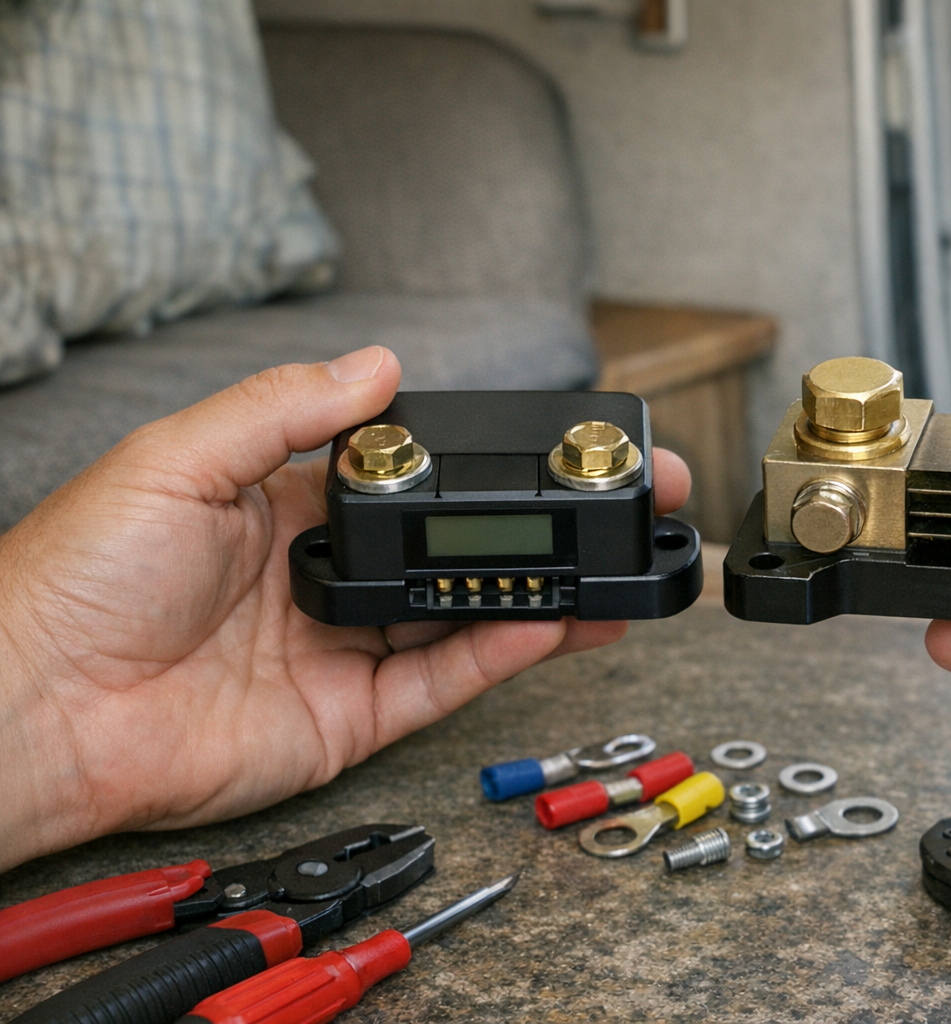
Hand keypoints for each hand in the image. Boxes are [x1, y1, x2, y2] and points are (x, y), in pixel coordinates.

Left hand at [0, 347, 690, 871]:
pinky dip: (504, 653)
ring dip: (544, 592)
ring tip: (615, 563)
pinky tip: (552, 618)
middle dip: (540, 530)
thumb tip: (376, 364)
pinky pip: (443, 679)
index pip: (409, 479)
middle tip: (615, 501)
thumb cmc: (74, 581)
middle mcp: (327, 577)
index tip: (546, 445)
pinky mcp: (348, 718)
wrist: (36, 709)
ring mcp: (343, 649)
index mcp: (286, 507)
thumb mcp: (178, 460)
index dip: (478, 466)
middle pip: (454, 549)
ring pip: (466, 616)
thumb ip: (285, 408)